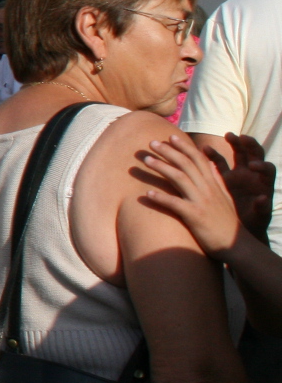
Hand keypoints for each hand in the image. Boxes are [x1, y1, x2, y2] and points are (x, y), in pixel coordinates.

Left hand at [138, 133, 244, 259]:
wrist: (236, 245)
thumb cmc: (226, 222)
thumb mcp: (225, 197)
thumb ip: (217, 179)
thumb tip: (210, 163)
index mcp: (213, 184)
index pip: (198, 159)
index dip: (184, 146)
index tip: (170, 136)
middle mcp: (207, 189)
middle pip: (186, 164)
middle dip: (168, 151)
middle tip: (150, 143)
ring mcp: (201, 202)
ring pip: (180, 178)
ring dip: (161, 167)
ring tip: (145, 160)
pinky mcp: (195, 216)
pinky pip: (176, 204)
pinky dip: (162, 198)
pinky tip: (147, 194)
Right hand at [221, 133, 275, 238]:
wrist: (242, 228)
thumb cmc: (254, 223)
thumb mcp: (260, 217)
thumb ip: (262, 208)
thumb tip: (262, 198)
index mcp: (264, 183)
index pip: (268, 169)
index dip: (262, 165)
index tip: (252, 166)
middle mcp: (253, 175)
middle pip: (255, 154)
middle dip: (248, 144)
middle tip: (239, 138)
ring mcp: (239, 174)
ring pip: (239, 154)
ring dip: (235, 143)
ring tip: (227, 135)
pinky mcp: (225, 178)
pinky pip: (219, 163)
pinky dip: (213, 155)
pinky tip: (204, 148)